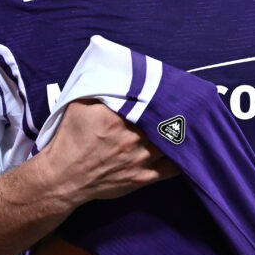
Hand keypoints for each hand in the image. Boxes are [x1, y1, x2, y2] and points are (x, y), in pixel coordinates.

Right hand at [42, 100, 179, 203]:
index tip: (170, 88)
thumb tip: (119, 77)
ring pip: (170, 143)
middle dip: (174, 111)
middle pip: (163, 121)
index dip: (159, 95)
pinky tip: (187, 149)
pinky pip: (171, 168)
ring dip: (180, 133)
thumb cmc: (70, 139)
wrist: (64, 176)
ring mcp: (139, 159)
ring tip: (190, 121)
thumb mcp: (79, 106)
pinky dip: (182, 158)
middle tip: (187, 103)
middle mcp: (131, 138)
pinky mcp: (142, 177)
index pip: (147, 102)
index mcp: (116, 118)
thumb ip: (101, 90)